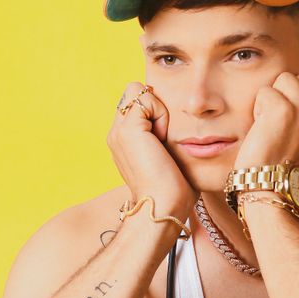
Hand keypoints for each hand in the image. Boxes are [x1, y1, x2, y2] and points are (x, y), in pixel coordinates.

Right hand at [107, 82, 194, 213]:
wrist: (163, 206)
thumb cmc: (174, 191)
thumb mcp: (170, 158)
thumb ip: (167, 137)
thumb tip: (182, 124)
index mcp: (124, 141)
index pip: (137, 103)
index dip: (155, 111)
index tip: (165, 141)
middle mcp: (116, 134)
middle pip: (135, 93)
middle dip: (155, 107)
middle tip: (164, 138)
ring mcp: (118, 131)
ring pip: (138, 91)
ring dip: (158, 109)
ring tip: (163, 140)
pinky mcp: (127, 129)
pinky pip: (145, 97)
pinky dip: (160, 113)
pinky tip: (162, 139)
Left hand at [234, 73, 298, 175]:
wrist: (271, 190)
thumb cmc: (281, 172)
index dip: (296, 100)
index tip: (287, 124)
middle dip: (284, 96)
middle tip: (276, 125)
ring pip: (284, 79)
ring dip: (271, 99)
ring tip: (269, 125)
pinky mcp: (284, 109)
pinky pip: (266, 91)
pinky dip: (258, 108)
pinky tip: (261, 129)